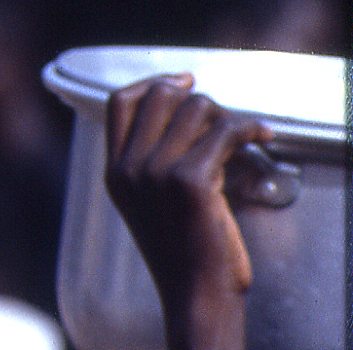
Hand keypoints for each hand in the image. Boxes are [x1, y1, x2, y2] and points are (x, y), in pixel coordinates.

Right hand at [104, 73, 272, 349]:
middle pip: (159, 96)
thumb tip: (182, 113)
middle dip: (195, 96)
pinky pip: (224, 132)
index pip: (120, 102)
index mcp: (114, 172)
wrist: (196, 295)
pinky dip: (249, 128)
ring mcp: (155, 172)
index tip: (180, 80)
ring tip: (244, 132)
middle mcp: (128, 168)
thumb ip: (148, 163)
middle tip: (219, 113)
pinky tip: (261, 136)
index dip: (152, 82)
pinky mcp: (190, 181)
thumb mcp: (147, 204)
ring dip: (226, 115)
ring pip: (195, 108)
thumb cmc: (183, 254)